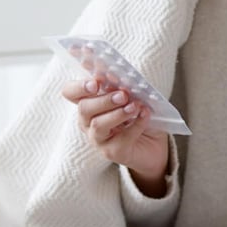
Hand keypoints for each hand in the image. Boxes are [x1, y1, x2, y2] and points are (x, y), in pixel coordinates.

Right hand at [62, 79, 169, 196]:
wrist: (156, 142)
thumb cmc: (138, 114)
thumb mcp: (130, 96)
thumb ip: (119, 86)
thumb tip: (113, 75)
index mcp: (88, 103)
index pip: (70, 92)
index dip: (78, 86)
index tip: (95, 83)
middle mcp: (87, 122)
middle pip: (84, 108)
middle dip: (104, 100)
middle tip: (123, 95)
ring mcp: (98, 139)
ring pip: (98, 124)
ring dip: (117, 113)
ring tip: (134, 106)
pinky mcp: (113, 152)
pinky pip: (122, 137)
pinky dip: (136, 124)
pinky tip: (145, 114)